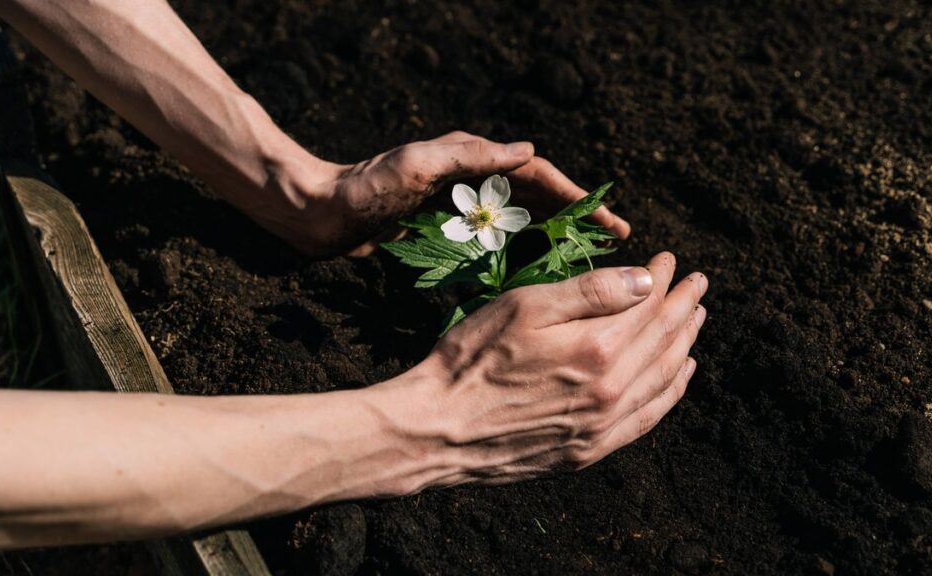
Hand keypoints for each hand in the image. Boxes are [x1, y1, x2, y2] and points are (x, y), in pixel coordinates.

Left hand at [264, 131, 630, 256]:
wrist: (317, 213)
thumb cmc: (363, 188)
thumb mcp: (415, 166)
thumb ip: (469, 157)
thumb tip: (527, 151)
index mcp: (470, 159)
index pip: (538, 176)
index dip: (577, 198)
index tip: (611, 222)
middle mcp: (470, 179)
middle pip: (537, 198)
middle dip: (576, 218)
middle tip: (614, 243)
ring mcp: (458, 207)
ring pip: (520, 221)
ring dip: (554, 236)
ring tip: (587, 258)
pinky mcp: (443, 231)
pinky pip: (493, 242)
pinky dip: (519, 253)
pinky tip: (535, 274)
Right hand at [379, 252, 705, 491]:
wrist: (438, 430)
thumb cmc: (472, 358)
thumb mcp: (524, 307)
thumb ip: (590, 292)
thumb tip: (646, 281)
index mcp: (595, 350)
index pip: (647, 307)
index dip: (664, 280)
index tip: (671, 260)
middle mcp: (610, 391)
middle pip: (662, 342)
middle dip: (683, 308)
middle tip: (698, 285)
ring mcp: (602, 426)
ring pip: (662, 380)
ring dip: (684, 346)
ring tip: (696, 322)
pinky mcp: (589, 451)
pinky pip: (647, 419)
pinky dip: (670, 393)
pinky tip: (679, 377)